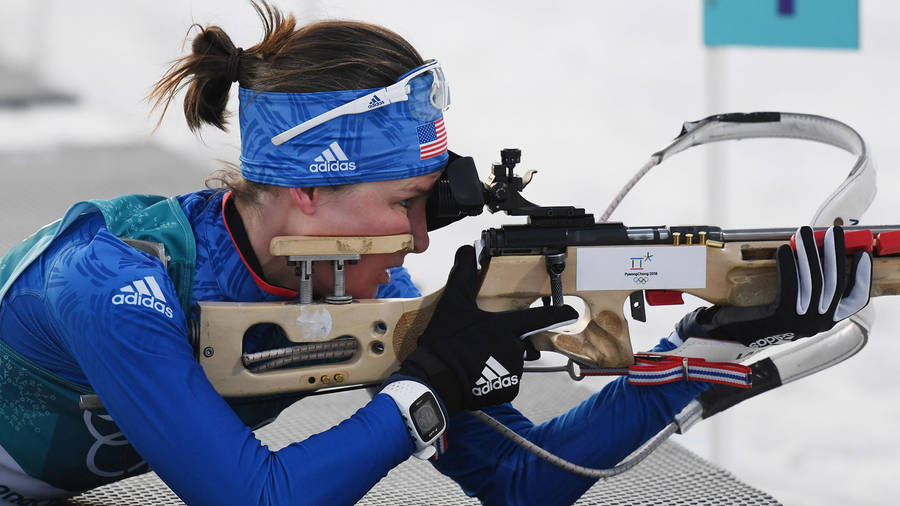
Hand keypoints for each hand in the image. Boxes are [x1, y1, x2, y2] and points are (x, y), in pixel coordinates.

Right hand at [393, 245, 576, 413]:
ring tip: (474, 359)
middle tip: (481, 342)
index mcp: (507, 327)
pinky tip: (476, 375)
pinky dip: (494, 379)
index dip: (559, 313)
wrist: (437, 378)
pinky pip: (505, 381)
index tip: (572, 311)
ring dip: (499, 359)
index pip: (541, 316)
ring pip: (512, 361)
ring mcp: (513, 371)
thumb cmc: (447, 341)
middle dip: (506, 340)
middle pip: (520, 341)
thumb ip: (463, 276)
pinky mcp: (507, 390)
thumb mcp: (453, 304)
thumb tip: (466, 250)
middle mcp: (515, 349)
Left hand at [675, 226, 870, 357]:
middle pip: (835, 284)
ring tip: (803, 233)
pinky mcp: (780, 317)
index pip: (854, 300)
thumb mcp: (789, 304)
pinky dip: (788, 265)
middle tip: (832, 232)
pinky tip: (783, 249)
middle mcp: (816, 325)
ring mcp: (799, 323)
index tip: (861, 254)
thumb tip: (816, 254)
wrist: (726, 336)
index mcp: (823, 322)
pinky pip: (790, 285)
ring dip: (809, 252)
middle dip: (835, 253)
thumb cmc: (756, 316)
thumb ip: (807, 289)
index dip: (861, 276)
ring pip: (814, 281)